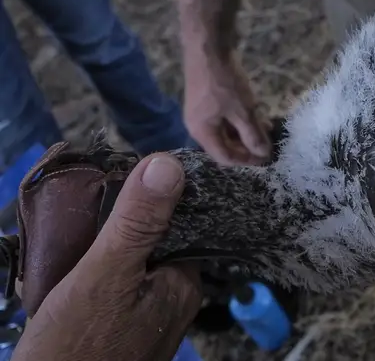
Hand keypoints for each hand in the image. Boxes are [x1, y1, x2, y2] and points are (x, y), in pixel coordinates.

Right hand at [13, 155, 201, 360]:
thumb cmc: (77, 346)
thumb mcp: (107, 273)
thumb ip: (138, 223)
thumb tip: (168, 164)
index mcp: (183, 284)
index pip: (180, 222)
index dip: (149, 198)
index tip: (116, 177)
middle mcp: (172, 300)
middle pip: (151, 241)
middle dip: (116, 223)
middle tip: (78, 206)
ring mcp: (145, 317)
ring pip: (127, 263)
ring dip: (96, 247)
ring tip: (63, 235)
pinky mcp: (116, 331)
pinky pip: (108, 288)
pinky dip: (85, 273)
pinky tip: (58, 270)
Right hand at [183, 52, 270, 164]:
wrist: (209, 46)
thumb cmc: (224, 82)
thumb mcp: (243, 110)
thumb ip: (253, 134)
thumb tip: (264, 154)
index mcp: (202, 132)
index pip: (224, 157)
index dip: (247, 161)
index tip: (267, 159)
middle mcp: (199, 125)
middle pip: (225, 145)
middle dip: (248, 147)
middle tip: (270, 146)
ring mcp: (203, 111)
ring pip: (228, 130)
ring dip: (247, 132)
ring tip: (269, 131)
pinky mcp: (210, 99)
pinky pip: (227, 117)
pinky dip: (242, 119)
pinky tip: (260, 116)